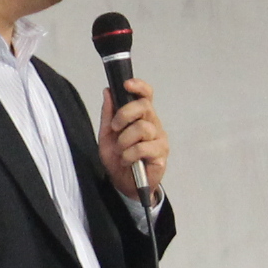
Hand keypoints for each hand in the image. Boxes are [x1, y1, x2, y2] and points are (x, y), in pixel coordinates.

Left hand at [101, 75, 166, 203]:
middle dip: (124, 114)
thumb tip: (108, 91)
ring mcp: (159, 138)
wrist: (123, 183)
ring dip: (124, 141)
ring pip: (142, 128)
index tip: (126, 84)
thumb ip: (108, 114)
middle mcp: (153, 124)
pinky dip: (129, 154)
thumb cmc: (118, 158)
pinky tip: (127, 160)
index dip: (139, 87)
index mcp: (141, 116)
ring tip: (121, 151)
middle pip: (144, 106)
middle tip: (115, 128)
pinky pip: (143, 147)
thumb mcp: (106, 135)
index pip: (146, 95)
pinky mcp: (161, 154)